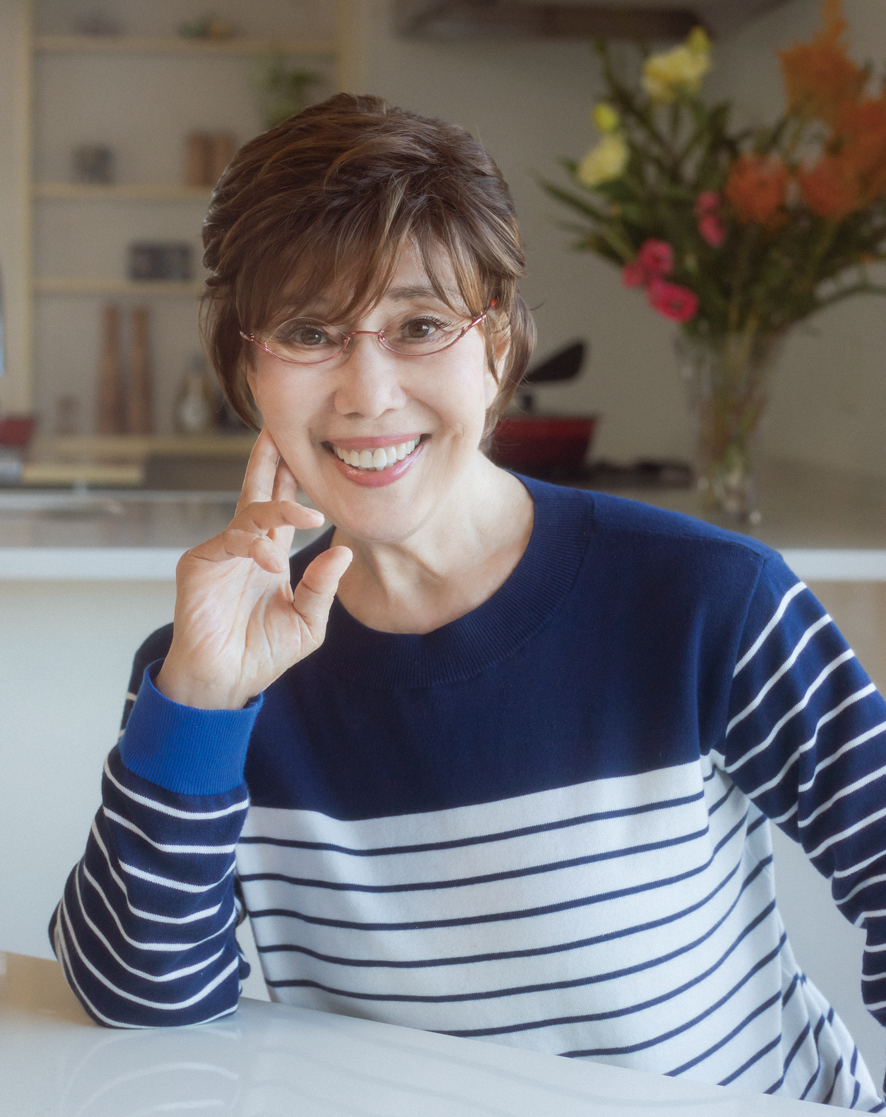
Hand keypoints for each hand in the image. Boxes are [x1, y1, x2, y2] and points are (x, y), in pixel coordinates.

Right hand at [156, 429, 351, 709]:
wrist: (226, 682)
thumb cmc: (264, 653)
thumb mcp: (307, 622)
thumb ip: (322, 587)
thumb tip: (343, 552)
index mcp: (270, 554)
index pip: (281, 507)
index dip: (292, 480)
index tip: (313, 452)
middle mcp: (246, 547)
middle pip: (257, 492)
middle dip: (269, 460)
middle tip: (280, 428)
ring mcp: (221, 553)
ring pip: (248, 511)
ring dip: (280, 508)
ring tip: (310, 518)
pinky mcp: (200, 564)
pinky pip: (229, 540)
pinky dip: (254, 544)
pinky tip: (272, 560)